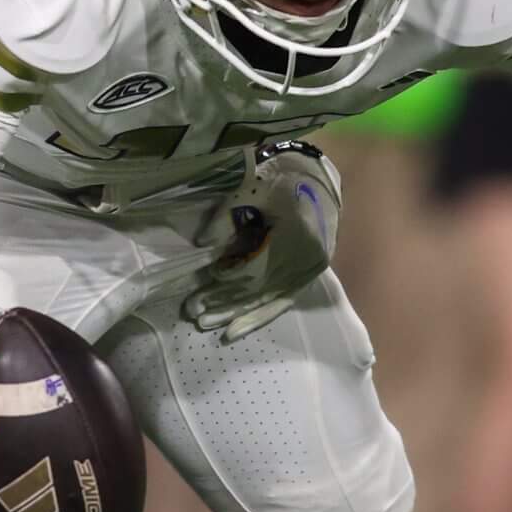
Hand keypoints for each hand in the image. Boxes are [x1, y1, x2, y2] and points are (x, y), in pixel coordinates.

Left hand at [183, 139, 341, 341]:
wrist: (319, 180)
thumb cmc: (284, 180)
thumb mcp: (253, 189)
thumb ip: (226, 215)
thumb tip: (202, 243)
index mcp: (297, 234)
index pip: (259, 266)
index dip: (231, 274)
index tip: (211, 273)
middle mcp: (308, 260)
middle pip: (260, 288)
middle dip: (225, 300)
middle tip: (193, 310)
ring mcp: (310, 271)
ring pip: (268, 301)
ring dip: (236, 314)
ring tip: (205, 322)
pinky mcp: (308, 277)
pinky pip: (281, 303)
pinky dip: (258, 317)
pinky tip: (235, 330)